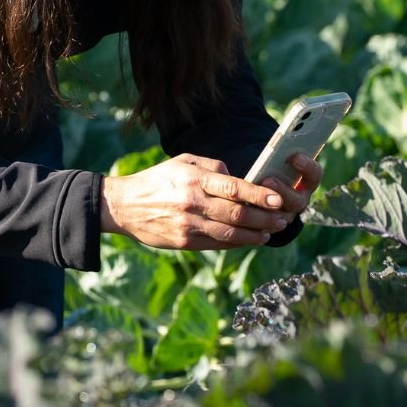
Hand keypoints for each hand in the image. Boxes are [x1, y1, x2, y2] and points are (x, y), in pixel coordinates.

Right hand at [100, 154, 289, 250]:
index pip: (234, 187)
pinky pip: (218, 244)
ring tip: (270, 233)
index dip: (259, 195)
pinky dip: (237, 243)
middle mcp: (193, 203)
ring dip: (255, 235)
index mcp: (194, 180)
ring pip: (231, 233)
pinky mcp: (185, 242)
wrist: (124, 206)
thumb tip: (237, 176)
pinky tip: (249, 240)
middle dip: (264, 218)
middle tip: (282, 220)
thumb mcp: (181, 162)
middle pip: (238, 214)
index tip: (277, 200)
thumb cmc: (156, 180)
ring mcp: (189, 225)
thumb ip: (212, 166)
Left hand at [261, 153, 323, 230]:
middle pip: (298, 200)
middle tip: (269, 180)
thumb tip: (267, 151)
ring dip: (269, 207)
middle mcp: (299, 200)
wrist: (255, 192)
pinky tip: (246, 208)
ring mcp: (287, 214)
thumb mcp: (273, 164)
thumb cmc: (266, 171)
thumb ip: (274, 160)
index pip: (314, 175)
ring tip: (254, 198)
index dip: (308, 167)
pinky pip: (268, 226)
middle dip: (283, 190)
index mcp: (305, 183)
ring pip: (283, 216)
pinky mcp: (272, 225)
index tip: (296, 157)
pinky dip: (258, 218)